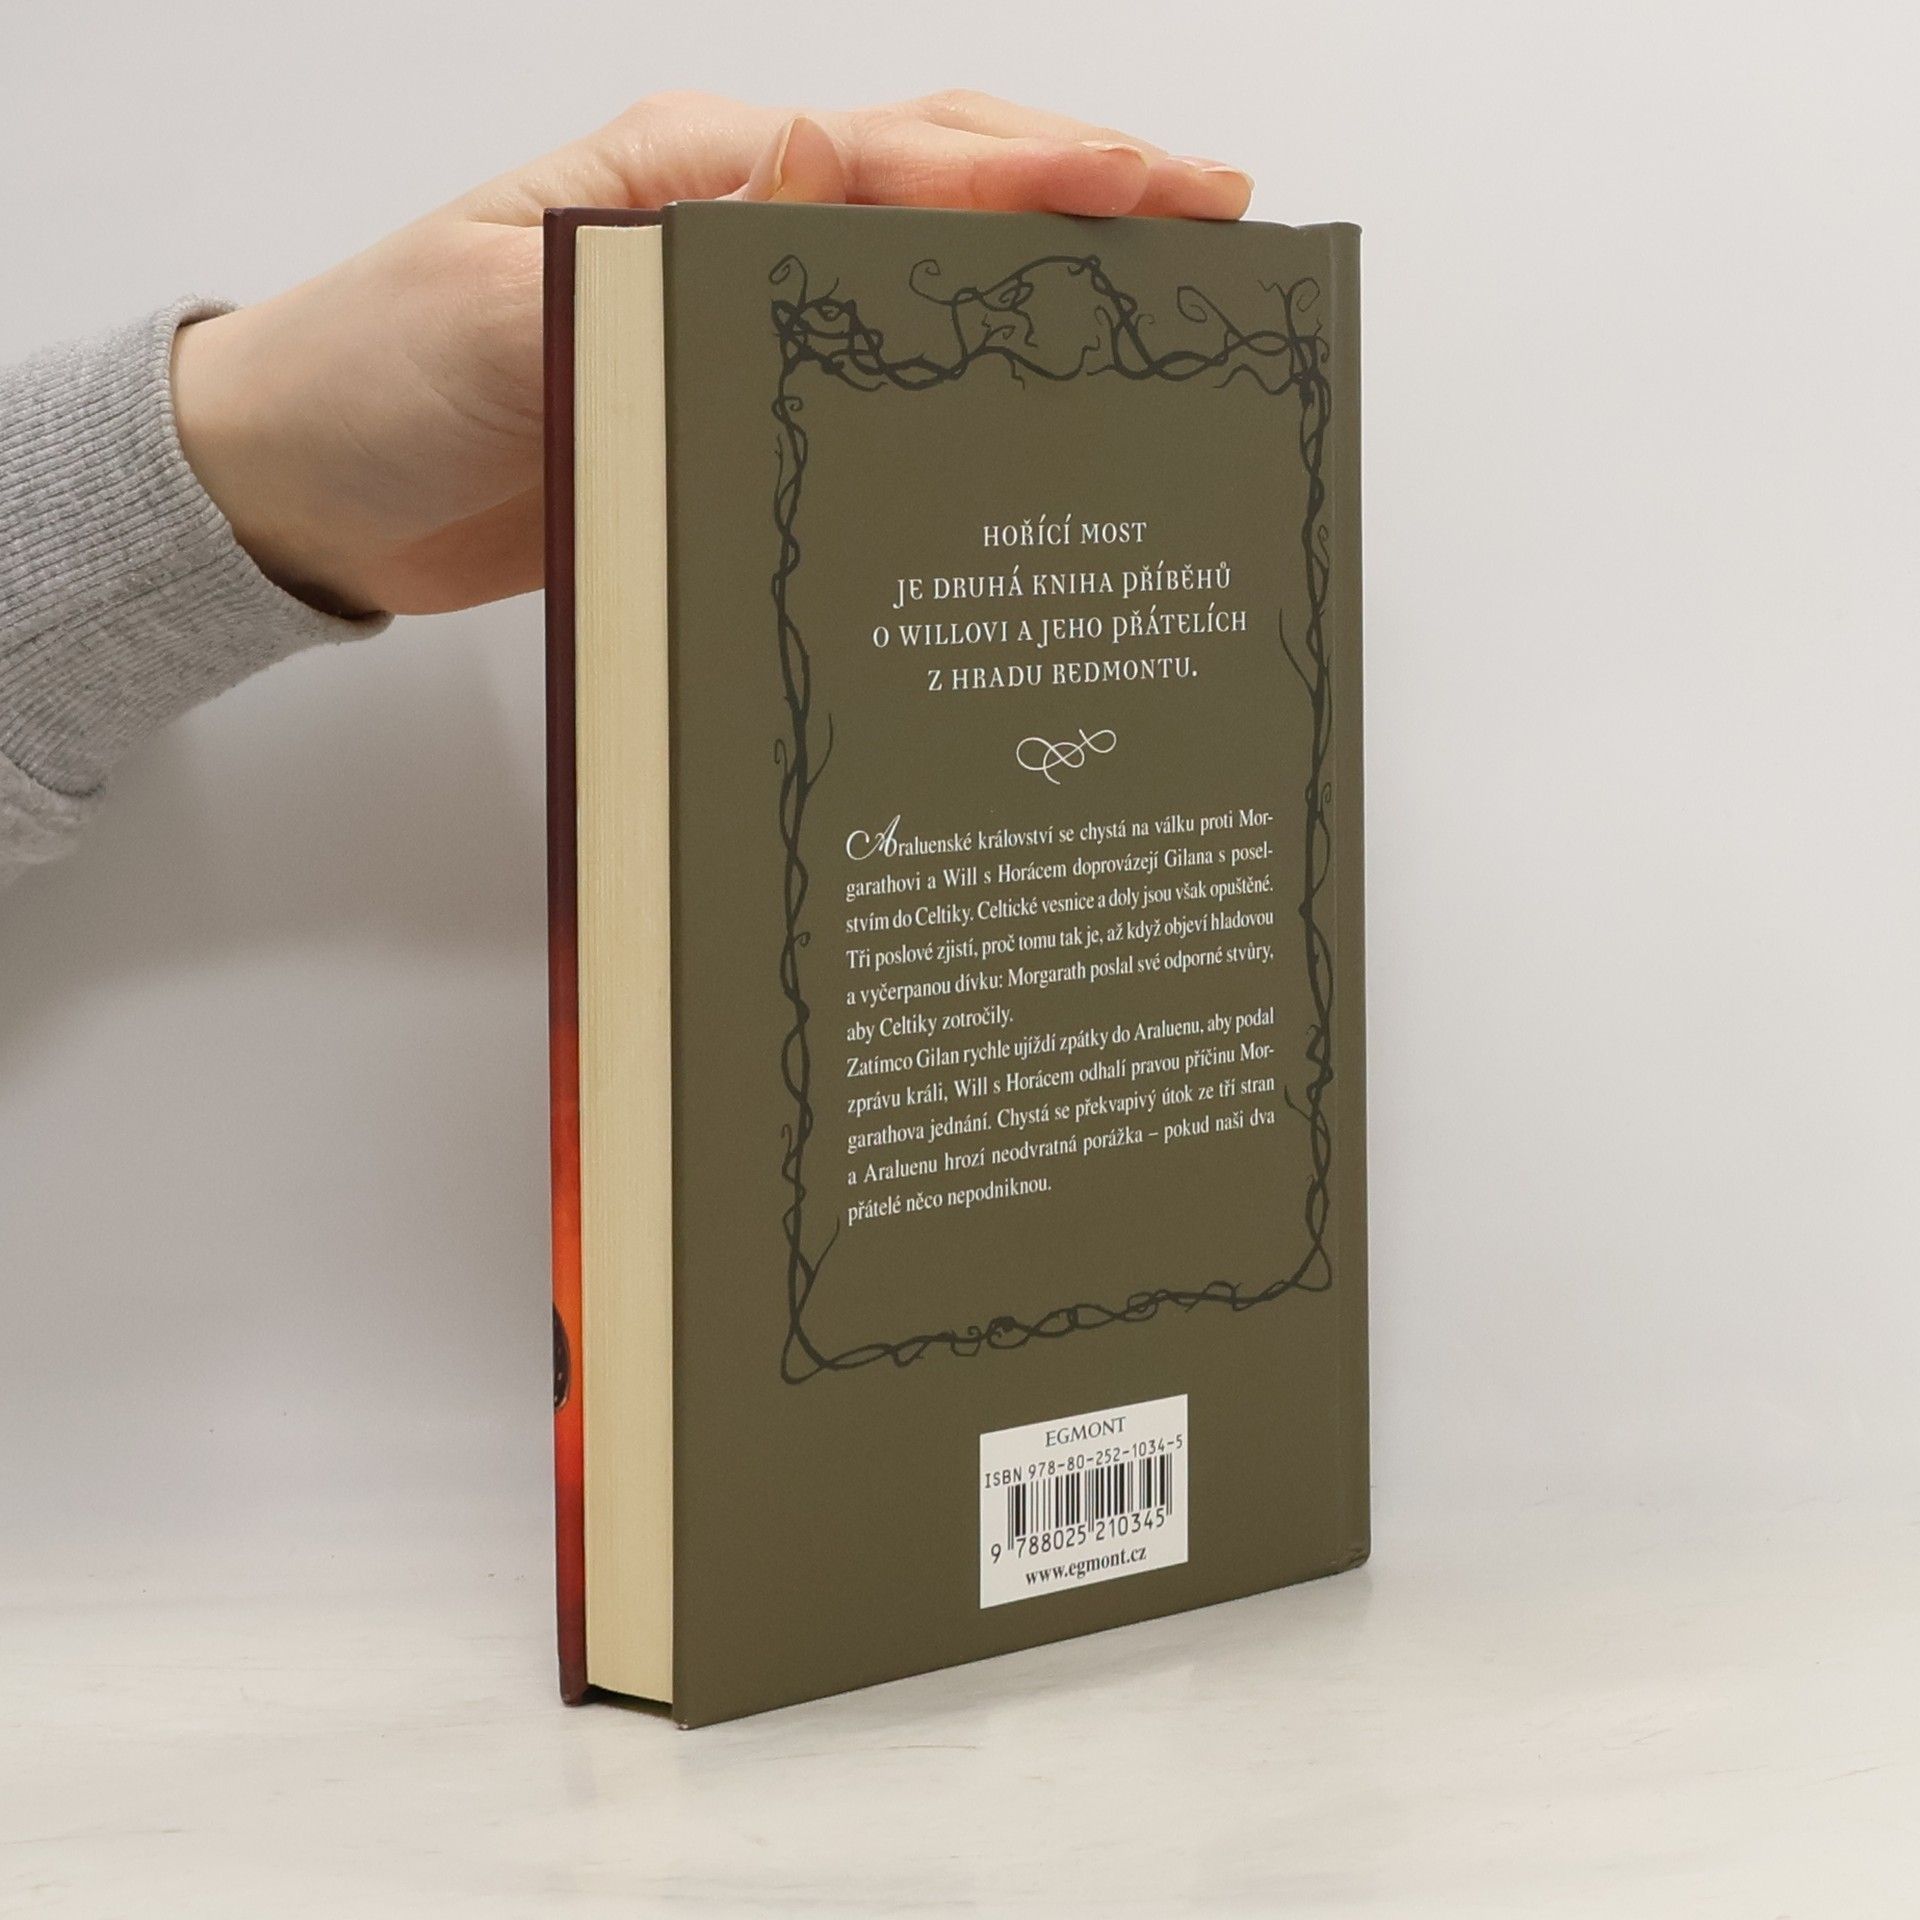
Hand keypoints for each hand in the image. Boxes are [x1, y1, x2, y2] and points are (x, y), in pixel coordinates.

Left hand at [170, 92, 1253, 617]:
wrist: (307, 491)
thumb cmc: (381, 373)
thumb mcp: (513, 299)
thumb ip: (669, 251)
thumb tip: (830, 173)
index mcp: (695, 174)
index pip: (903, 154)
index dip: (1043, 166)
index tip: (1172, 187)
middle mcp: (735, 235)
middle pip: (940, 198)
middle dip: (1083, 199)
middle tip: (1220, 228)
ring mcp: (737, 331)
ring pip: (920, 293)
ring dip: (1036, 294)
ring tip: (1159, 322)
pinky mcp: (729, 421)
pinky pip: (867, 393)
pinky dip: (952, 395)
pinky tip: (1015, 439)